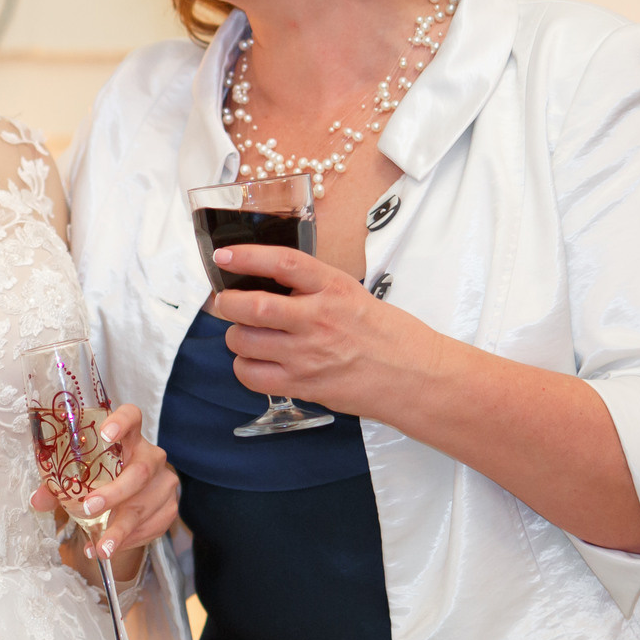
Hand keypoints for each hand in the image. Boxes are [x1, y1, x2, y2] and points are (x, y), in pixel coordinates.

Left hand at [26, 402, 179, 561]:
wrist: (128, 501)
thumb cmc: (100, 479)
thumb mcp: (77, 477)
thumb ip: (56, 485)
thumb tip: (37, 500)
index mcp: (128, 437)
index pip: (131, 416)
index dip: (121, 422)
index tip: (105, 434)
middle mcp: (151, 455)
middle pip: (140, 471)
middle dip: (114, 493)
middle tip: (89, 509)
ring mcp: (164, 481)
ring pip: (145, 504)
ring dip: (120, 528)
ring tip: (100, 547)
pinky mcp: (169, 506)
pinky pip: (152, 525)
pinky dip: (128, 540)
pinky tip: (109, 547)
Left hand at [212, 244, 443, 417]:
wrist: (415, 376)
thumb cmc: (385, 334)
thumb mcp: (351, 294)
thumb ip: (311, 288)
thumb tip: (263, 283)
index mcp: (332, 288)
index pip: (283, 262)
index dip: (247, 256)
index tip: (224, 255)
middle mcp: (318, 318)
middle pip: (252, 306)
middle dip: (226, 303)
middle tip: (224, 302)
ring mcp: (309, 354)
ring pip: (244, 341)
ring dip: (235, 336)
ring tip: (245, 334)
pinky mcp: (304, 384)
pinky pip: (252, 376)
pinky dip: (243, 367)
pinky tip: (256, 362)